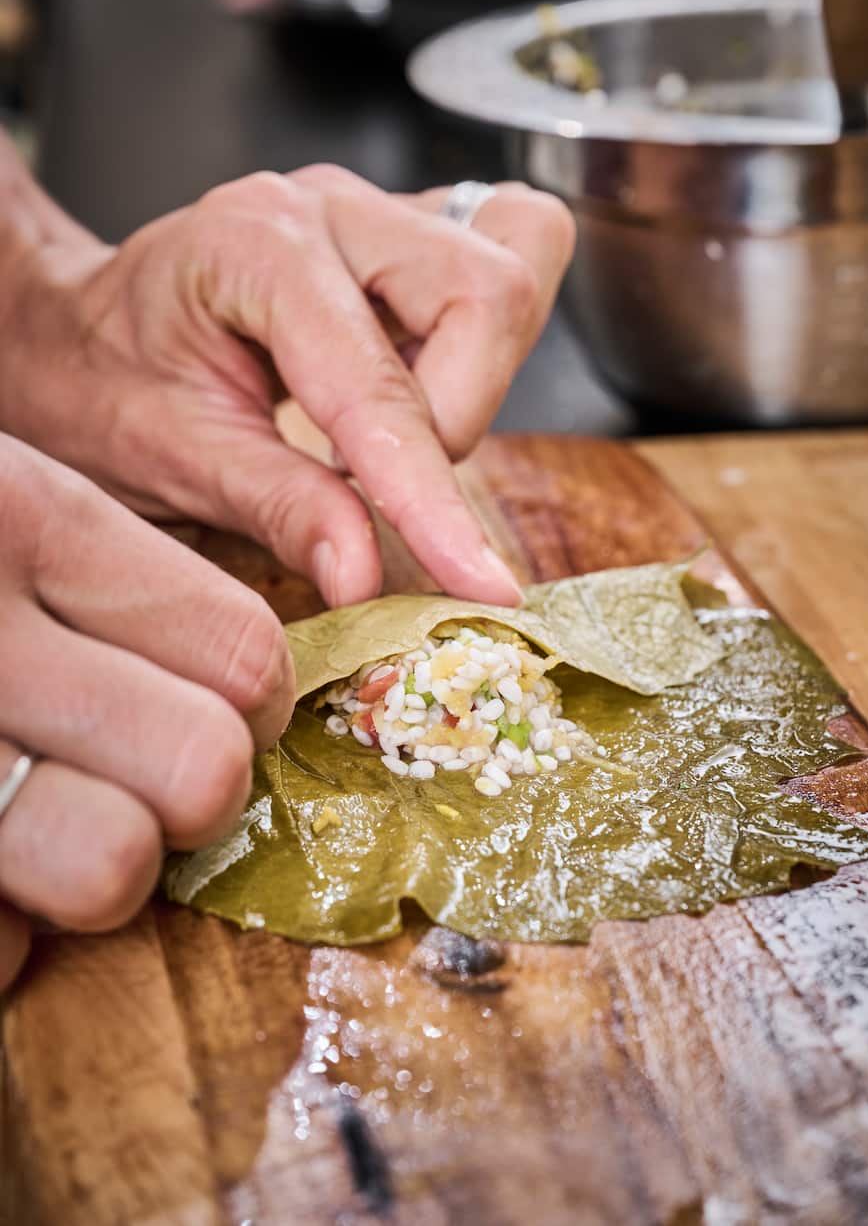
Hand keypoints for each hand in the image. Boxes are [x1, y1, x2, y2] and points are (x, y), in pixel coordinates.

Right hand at [0, 435, 294, 990]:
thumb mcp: (1, 502)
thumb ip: (108, 572)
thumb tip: (257, 688)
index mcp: (23, 516)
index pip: (242, 648)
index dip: (260, 702)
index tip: (235, 709)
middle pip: (206, 768)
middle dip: (193, 787)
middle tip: (136, 770)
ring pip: (115, 866)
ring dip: (107, 863)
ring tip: (55, 820)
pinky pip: (5, 945)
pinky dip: (9, 922)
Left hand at [1, 163, 573, 606]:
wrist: (75, 330)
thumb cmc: (100, 383)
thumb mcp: (173, 460)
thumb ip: (281, 510)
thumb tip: (368, 575)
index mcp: (255, 249)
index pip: (380, 387)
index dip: (431, 495)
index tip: (478, 583)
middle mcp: (327, 208)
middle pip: (490, 290)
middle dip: (465, 411)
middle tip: (389, 476)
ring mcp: (371, 211)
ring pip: (516, 262)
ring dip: (480, 374)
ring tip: (393, 429)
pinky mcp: (401, 234)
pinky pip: (496, 270)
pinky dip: (475, 353)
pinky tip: (402, 392)